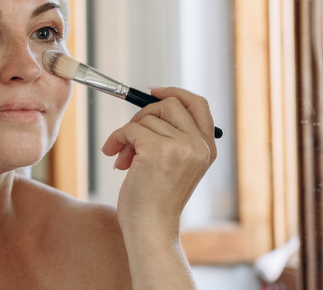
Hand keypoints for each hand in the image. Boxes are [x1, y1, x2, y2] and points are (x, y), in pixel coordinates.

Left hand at [102, 87, 216, 240]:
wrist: (151, 230)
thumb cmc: (156, 202)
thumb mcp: (176, 166)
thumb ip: (172, 138)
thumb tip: (149, 107)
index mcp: (207, 148)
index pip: (198, 104)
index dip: (175, 92)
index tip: (153, 92)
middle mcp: (199, 145)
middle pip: (168, 104)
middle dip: (143, 116)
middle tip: (130, 138)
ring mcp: (181, 146)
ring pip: (146, 119)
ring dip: (127, 135)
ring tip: (124, 160)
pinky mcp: (158, 150)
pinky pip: (130, 129)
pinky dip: (116, 139)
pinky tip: (114, 157)